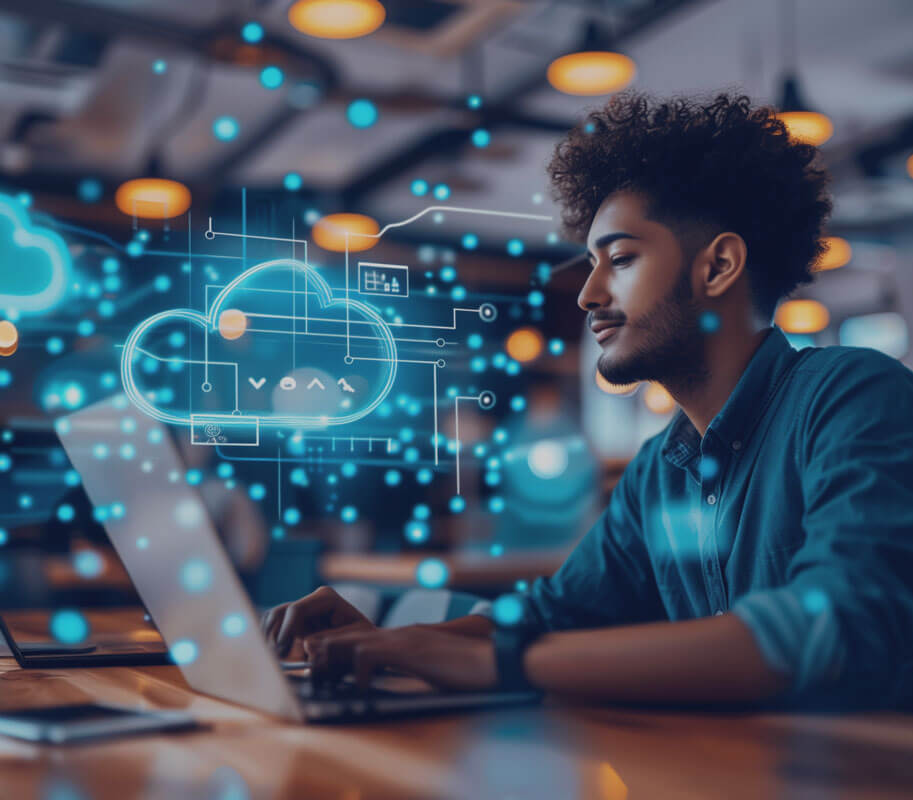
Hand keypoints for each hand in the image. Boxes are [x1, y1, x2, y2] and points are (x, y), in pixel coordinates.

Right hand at [261, 586, 374, 656]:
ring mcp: (302, 610)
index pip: (296, 609)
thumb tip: (305, 644)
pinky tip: (278, 656)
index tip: (282, 650)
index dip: (286, 629)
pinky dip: (271, 640)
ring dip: (270, 638)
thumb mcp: (353, 639)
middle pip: (280, 613)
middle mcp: (311, 600)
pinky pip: (273, 626)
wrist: (366, 643)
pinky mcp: (296, 622)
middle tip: (277, 657)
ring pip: (273, 619)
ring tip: (278, 658)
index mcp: (326, 598)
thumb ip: (329, 640)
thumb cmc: (363, 640)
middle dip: (275, 635)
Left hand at [308, 624, 497, 690]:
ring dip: (334, 656)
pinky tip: (359, 688)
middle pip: (352, 634)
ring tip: (321, 674)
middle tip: (309, 665)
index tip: (320, 661)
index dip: (338, 648)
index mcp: (404, 639)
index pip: (362, 638)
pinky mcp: (410, 649)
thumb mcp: (430, 669)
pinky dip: (358, 672)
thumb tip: (387, 678)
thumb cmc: (467, 670)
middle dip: (327, 649)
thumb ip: (408, 667)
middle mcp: (401, 634)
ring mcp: (405, 639)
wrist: (493, 661)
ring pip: (354, 640)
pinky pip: (370, 654)